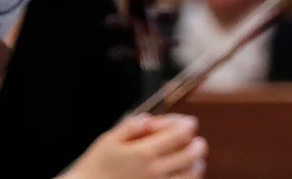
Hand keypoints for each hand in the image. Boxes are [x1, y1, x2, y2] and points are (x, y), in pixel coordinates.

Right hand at [60, 114, 206, 178]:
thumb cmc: (93, 168)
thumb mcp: (107, 141)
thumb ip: (130, 127)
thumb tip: (148, 119)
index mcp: (144, 152)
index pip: (180, 135)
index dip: (188, 126)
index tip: (190, 124)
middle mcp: (154, 171)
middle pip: (191, 154)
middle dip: (198, 145)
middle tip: (198, 142)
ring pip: (191, 175)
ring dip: (197, 164)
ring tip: (195, 160)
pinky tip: (184, 175)